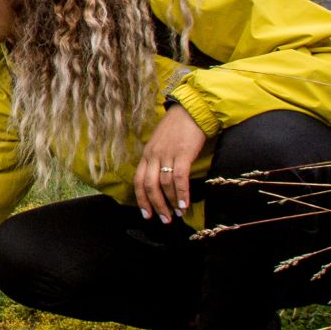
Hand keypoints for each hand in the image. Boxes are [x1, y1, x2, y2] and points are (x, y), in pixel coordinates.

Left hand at [134, 104, 205, 223]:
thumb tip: (163, 181)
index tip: (146, 214)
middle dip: (156, 206)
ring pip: (164, 184)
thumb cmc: (179, 127)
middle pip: (149, 186)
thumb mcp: (162, 143)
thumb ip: (159, 159)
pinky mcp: (182, 153)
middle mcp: (153, 155)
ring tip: (178, 214)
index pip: (138, 181)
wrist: (192, 109)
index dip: (141, 199)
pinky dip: (181, 193)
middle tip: (164, 220)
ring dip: (171, 202)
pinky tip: (185, 204)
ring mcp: (167, 154)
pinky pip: (179, 178)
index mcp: (147, 153)